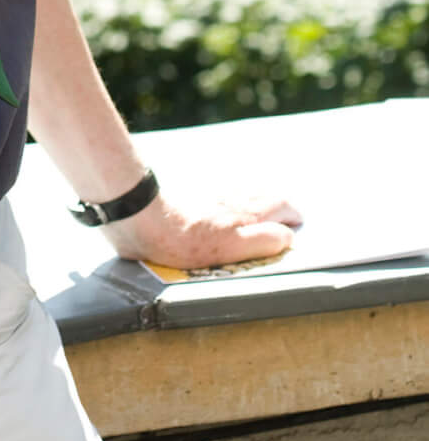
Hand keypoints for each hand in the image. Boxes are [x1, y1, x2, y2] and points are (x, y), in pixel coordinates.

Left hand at [104, 190, 301, 272]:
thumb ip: (263, 240)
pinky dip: (233, 200)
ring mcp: (212, 196)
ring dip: (257, 202)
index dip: (292, 216)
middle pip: (265, 196)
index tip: (296, 226)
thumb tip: (287, 236)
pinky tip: (224, 209)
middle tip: (285, 218)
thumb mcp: (232, 247)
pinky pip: (223, 194)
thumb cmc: (186, 240)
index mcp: (245, 213)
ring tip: (262, 213)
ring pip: (244, 193)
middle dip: (278, 207)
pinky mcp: (193, 196)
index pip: (281, 206)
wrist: (143, 217)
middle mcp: (232, 200)